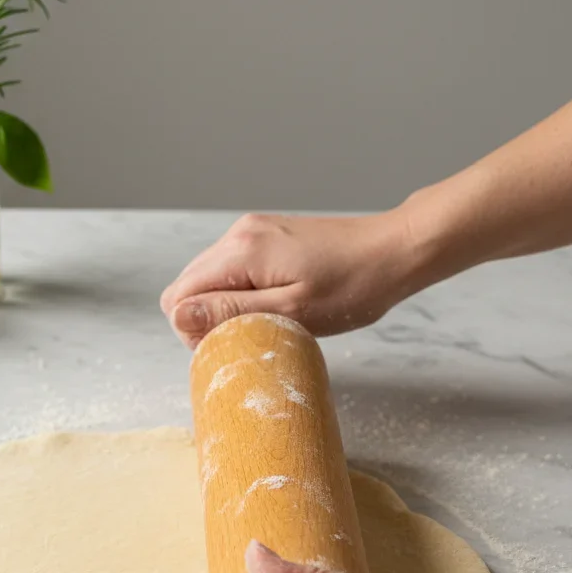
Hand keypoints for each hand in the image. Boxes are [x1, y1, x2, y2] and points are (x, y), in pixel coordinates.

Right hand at [160, 211, 415, 347]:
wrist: (394, 251)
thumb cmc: (352, 288)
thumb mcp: (290, 312)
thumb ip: (230, 312)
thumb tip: (177, 317)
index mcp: (241, 252)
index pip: (178, 297)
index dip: (194, 330)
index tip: (234, 342)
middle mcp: (238, 234)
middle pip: (186, 286)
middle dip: (206, 318)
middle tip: (251, 335)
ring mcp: (251, 230)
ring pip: (207, 278)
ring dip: (224, 306)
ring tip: (266, 318)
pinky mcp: (265, 234)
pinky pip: (230, 269)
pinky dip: (240, 292)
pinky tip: (273, 301)